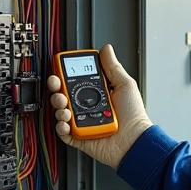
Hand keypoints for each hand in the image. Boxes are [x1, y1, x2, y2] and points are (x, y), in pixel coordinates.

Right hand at [47, 44, 152, 169]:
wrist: (134, 140)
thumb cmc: (133, 115)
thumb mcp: (124, 84)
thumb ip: (112, 67)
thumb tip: (106, 50)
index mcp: (95, 93)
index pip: (75, 81)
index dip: (64, 75)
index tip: (60, 70)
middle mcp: (86, 107)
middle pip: (63, 95)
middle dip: (57, 89)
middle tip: (57, 86)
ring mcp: (81, 122)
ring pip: (61, 111)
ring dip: (59, 107)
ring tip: (65, 107)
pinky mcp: (78, 137)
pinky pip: (63, 132)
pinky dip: (61, 127)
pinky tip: (66, 122)